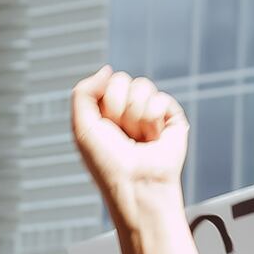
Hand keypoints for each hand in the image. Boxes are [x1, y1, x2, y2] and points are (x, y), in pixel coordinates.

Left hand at [70, 67, 191, 221]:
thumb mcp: (82, 127)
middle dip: (118, 108)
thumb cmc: (108, 163)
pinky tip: (154, 138)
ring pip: (142, 86)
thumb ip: (83, 92)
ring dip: (136, 116)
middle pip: (122, 80)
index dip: (104, 102)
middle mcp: (127, 110)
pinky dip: (153, 120)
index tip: (105, 127)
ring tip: (138, 139)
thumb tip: (107, 70)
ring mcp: (150, 112)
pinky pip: (161, 99)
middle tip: (122, 134)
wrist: (136, 183)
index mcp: (105, 111)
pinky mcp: (171, 117)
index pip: (105, 81)